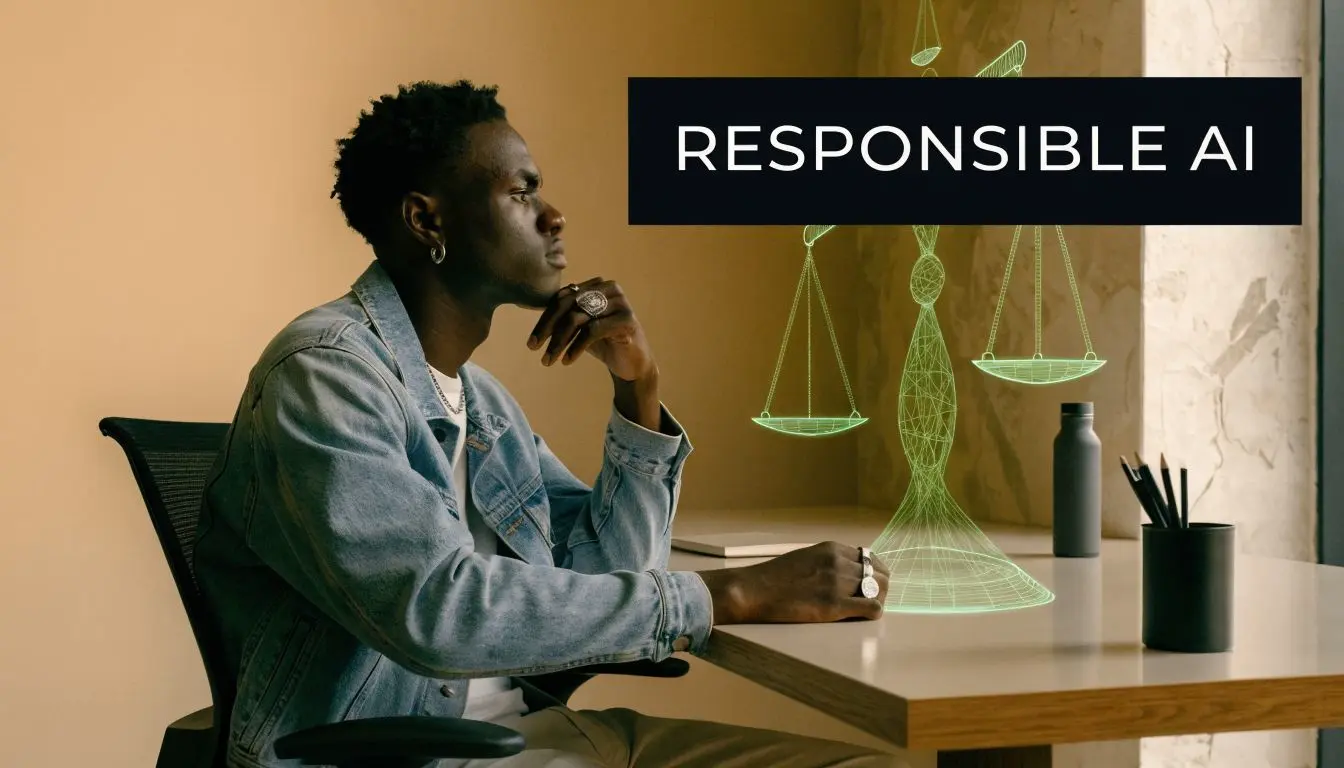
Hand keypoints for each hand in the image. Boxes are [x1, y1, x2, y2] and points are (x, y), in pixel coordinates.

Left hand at [527, 278, 655, 382]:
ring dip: (559, 342)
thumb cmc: (603, 343)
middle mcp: (609, 288)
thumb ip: (563, 314)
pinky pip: (592, 331)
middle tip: (534, 349)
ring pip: (577, 318)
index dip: (544, 319)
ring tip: (548, 360)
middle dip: (548, 329)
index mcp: (596, 285)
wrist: (632, 364)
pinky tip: (567, 361)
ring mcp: (620, 302)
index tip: (531, 342)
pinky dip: (576, 347)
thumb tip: (536, 305)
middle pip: (568, 305)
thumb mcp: (580, 326)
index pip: (563, 297)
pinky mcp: (626, 319)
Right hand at [697, 542, 890, 624]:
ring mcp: (837, 583)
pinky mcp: (834, 605)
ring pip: (880, 590)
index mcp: (831, 549)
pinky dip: (873, 613)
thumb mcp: (806, 557)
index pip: (870, 557)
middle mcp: (838, 562)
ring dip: (877, 600)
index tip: (871, 583)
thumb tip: (849, 572)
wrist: (753, 591)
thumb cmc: (775, 577)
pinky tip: (862, 617)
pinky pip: (872, 608)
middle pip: (880, 573)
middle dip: (881, 587)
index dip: (875, 572)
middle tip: (872, 599)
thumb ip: (829, 562)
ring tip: (864, 610)